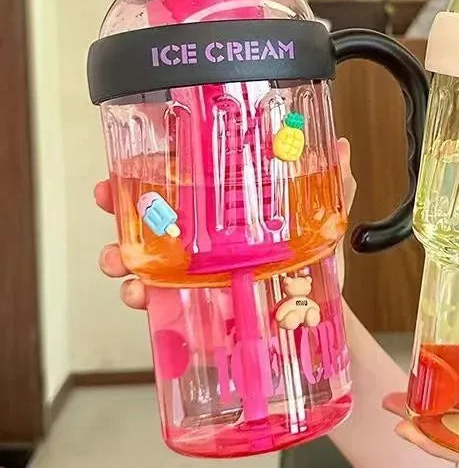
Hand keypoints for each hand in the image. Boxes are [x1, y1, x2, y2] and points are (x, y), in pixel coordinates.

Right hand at [96, 137, 357, 308]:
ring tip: (118, 257)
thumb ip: (333, 185)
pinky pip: (159, 301)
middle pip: (154, 213)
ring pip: (146, 256)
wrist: (318, 320)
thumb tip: (340, 147)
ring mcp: (195, 271)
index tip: (131, 156)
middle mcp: (206, 237)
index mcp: (231, 209)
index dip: (154, 164)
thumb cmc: (315, 263)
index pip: (186, 178)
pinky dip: (143, 296)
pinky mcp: (193, 306)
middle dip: (123, 203)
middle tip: (108, 195)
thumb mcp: (325, 220)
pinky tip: (141, 294)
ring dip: (122, 254)